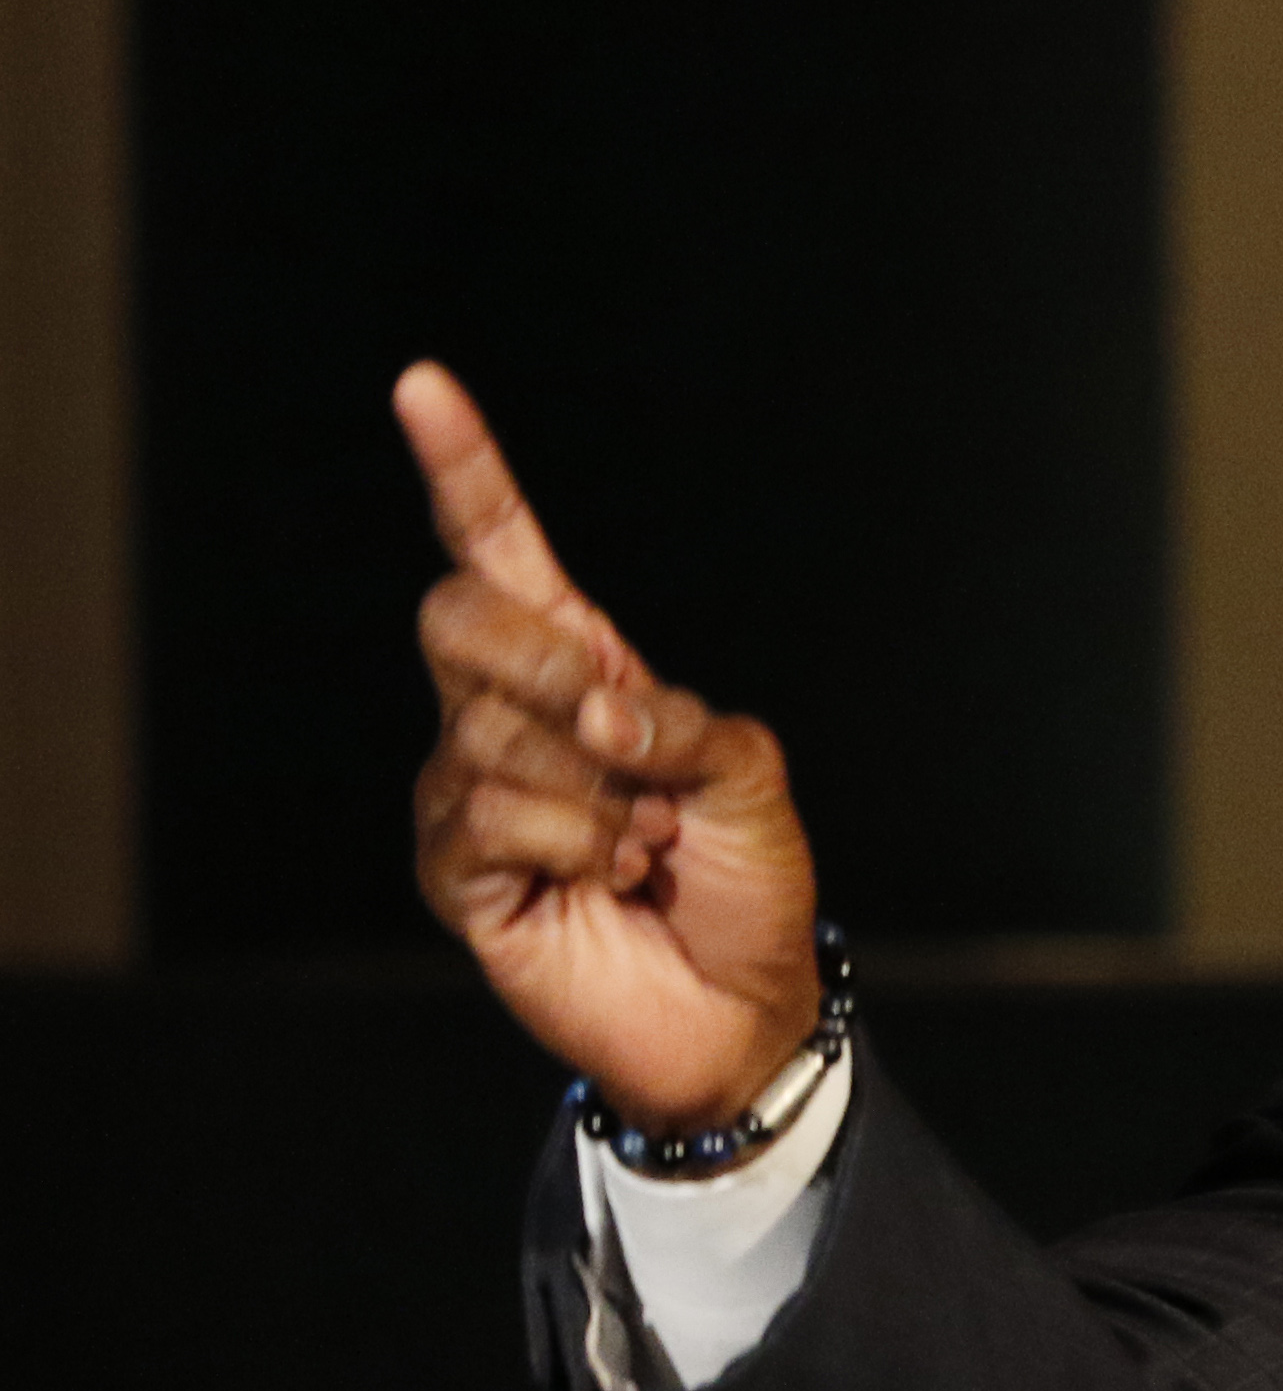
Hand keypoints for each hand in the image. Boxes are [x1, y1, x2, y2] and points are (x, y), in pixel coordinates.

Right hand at [399, 362, 821, 1128]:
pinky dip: (576, 844)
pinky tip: (609, 877)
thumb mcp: (749, 776)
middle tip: (623, 736)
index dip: (464, 470)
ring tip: (643, 844)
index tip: (423, 385)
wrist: (743, 1005)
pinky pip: (491, 816)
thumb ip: (682, 721)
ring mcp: (470, 790)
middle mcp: (508, 713)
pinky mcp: (455, 870)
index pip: (501, 551)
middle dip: (546, 664)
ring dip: (600, 793)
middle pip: (459, 620)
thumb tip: (596, 707)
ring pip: (491, 734)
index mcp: (582, 664)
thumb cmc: (747, 883)